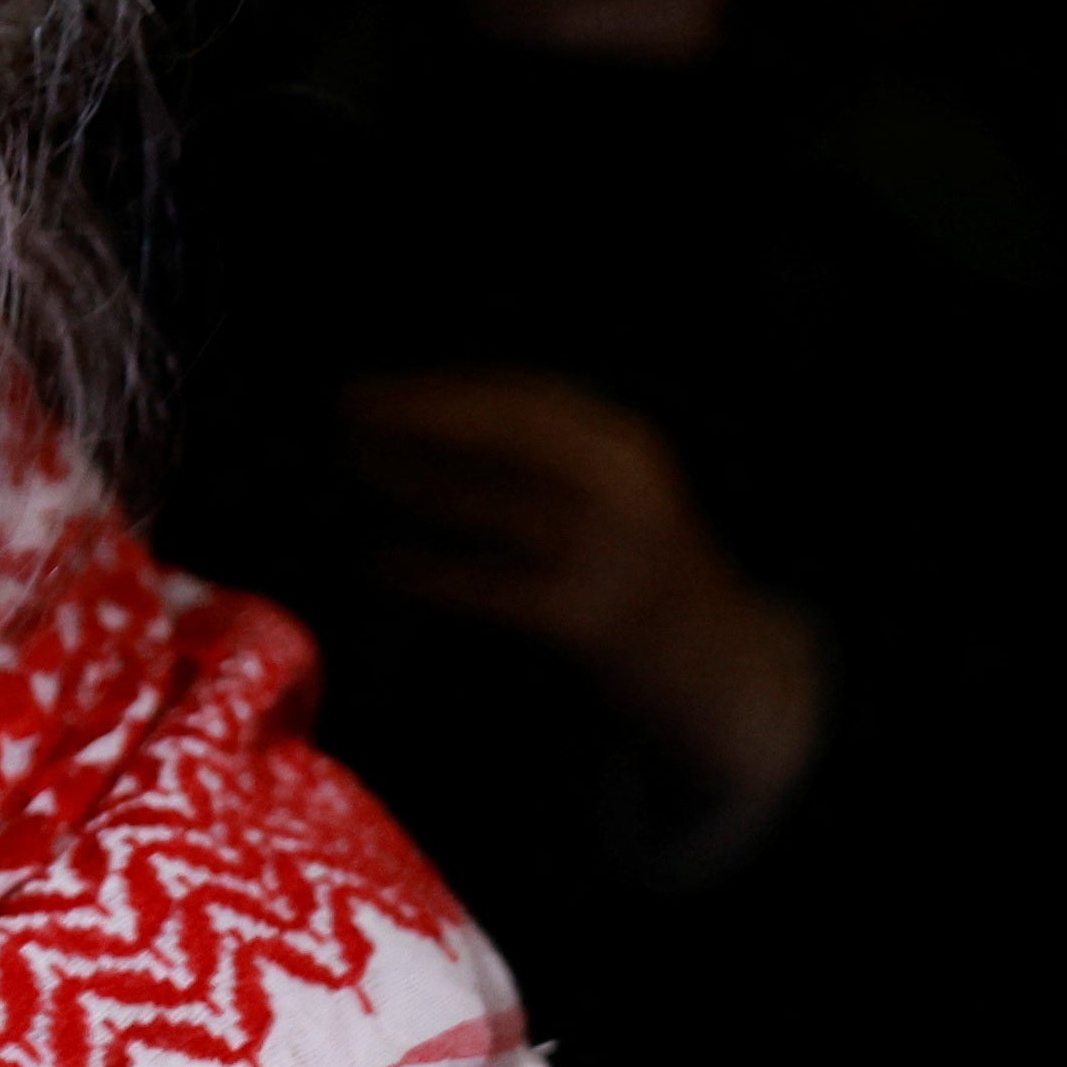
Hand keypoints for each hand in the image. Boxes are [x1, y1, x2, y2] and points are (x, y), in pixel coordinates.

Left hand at [342, 371, 820, 836]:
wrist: (727, 677)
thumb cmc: (638, 580)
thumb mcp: (611, 501)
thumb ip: (539, 464)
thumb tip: (416, 431)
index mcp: (627, 451)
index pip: (526, 398)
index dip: (439, 390)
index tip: (365, 389)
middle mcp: (625, 493)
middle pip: (506, 438)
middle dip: (417, 418)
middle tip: (339, 414)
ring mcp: (612, 558)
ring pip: (494, 505)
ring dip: (411, 480)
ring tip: (346, 467)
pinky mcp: (591, 623)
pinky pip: (492, 587)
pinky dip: (429, 569)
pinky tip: (378, 559)